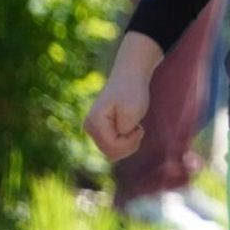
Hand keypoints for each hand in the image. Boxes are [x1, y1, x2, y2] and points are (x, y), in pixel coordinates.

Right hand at [83, 33, 162, 160]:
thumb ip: (124, 132)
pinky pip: (113, 147)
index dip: (130, 142)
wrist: (130, 76)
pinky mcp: (100, 130)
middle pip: (111, 153)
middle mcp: (89, 128)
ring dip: (127, 144)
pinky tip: (130, 129)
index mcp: (94, 122)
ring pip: (112, 152)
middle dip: (129, 145)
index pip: (113, 147)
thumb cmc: (132, 92)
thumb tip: (115, 150)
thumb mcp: (133, 112)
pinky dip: (125, 142)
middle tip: (139, 129)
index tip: (140, 128)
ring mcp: (93, 130)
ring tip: (135, 128)